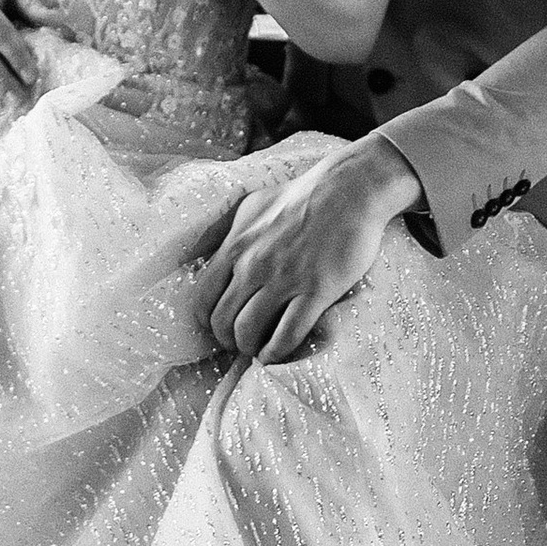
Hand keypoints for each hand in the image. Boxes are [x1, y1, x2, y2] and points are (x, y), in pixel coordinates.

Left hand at [195, 142, 426, 361]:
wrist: (348, 189)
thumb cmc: (300, 197)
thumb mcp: (249, 206)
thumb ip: (223, 231)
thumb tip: (198, 251)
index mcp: (235, 246)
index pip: (202, 298)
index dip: (208, 321)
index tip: (221, 327)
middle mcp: (253, 265)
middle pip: (222, 321)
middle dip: (228, 340)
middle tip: (242, 342)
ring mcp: (284, 278)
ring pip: (250, 331)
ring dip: (251, 349)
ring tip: (259, 351)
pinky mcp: (316, 289)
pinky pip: (288, 333)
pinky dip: (277, 352)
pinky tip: (277, 355)